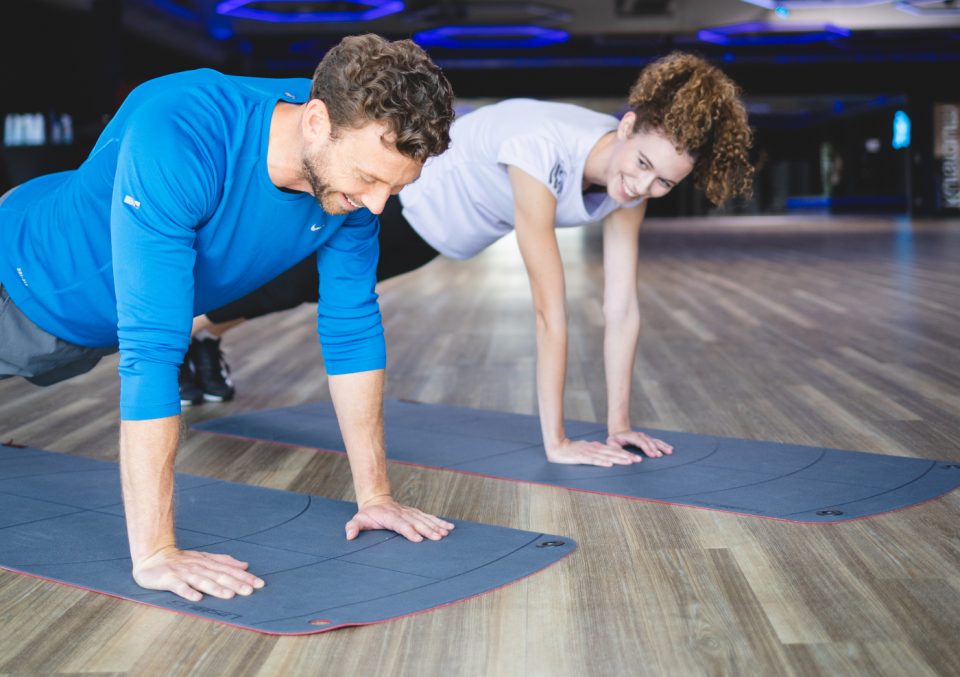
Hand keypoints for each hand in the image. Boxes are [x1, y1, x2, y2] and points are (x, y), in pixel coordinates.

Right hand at [132, 546, 264, 601]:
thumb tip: (245, 565)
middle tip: (250, 591)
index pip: (230, 570)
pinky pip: (179, 587)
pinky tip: (197, 598)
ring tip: (229, 595)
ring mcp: (184, 573)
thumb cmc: (181, 560)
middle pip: (219, 576)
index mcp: (208, 563)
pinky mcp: (169, 579)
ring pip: (202, 581)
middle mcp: (199, 567)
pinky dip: (188, 592)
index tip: (260, 584)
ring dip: (216, 588)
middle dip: (235, 583)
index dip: (245, 577)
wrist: (153, 557)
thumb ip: (224, 561)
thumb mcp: (204, 558)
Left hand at [345, 496, 454, 542]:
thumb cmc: (367, 515)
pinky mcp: (416, 514)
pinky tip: (449, 527)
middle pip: (416, 522)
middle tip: (438, 538)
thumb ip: (353, 527)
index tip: (418, 538)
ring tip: (447, 533)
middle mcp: (403, 514)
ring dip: (436, 526)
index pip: (400, 524)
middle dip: (428, 530)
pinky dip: (440, 522)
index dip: (409, 531)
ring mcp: (411, 513)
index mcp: (390, 517)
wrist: (377, 500)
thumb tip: (349, 536)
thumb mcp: (357, 520)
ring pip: (425, 519)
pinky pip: (429, 517)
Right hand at [545, 438, 642, 466]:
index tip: (636, 458)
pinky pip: (594, 461)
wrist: (557, 447)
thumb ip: (593, 448)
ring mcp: (589, 453)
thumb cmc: (570, 448)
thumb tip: (601, 448)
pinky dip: (602, 462)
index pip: (614, 451)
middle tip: (639, 460)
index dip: (625, 454)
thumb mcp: (585, 447)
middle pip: (613, 453)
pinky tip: (610, 464)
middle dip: (627, 456)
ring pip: (606, 456)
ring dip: (618, 459)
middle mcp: (595, 449)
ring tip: (629, 462)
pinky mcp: (581, 457)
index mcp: (596, 447)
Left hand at [607, 430, 673, 458]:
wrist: (618, 432)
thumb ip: (619, 451)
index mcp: (631, 436)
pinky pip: (657, 442)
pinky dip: (664, 445)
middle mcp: (640, 435)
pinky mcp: (648, 439)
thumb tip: (629, 459)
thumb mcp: (612, 444)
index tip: (652, 455)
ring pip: (655, 441)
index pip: (640, 442)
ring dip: (662, 446)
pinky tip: (670, 449)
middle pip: (649, 442)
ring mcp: (645, 437)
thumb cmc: (614, 440)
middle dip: (655, 449)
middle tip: (659, 456)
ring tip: (669, 452)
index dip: (646, 448)